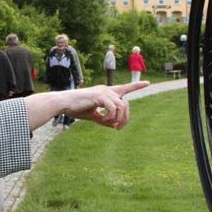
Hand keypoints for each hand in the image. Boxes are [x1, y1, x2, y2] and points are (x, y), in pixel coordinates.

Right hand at [24, 81, 147, 131]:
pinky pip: (113, 108)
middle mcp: (106, 90)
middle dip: (125, 118)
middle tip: (117, 129)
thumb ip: (105, 120)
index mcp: (105, 93)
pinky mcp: (99, 96)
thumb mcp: (93, 117)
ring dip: (117, 118)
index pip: (124, 88)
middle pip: (125, 103)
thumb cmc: (77, 109)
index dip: (136, 86)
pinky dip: (111, 117)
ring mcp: (103, 91)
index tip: (147, 83)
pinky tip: (102, 120)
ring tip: (108, 124)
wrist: (64, 104)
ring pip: (121, 106)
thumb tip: (116, 126)